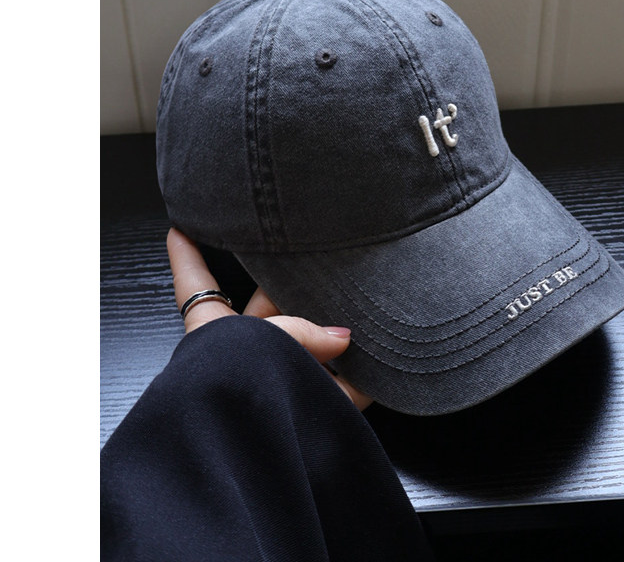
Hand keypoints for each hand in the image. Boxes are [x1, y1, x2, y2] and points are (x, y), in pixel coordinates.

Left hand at [167, 227, 372, 410]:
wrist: (248, 459)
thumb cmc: (231, 392)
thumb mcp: (263, 338)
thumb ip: (301, 330)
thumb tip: (342, 337)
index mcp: (214, 332)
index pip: (196, 283)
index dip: (188, 253)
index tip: (182, 227)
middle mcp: (245, 353)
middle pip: (268, 306)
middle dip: (288, 286)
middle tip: (311, 262)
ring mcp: (277, 380)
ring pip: (309, 343)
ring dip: (330, 335)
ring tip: (354, 309)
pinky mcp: (307, 408)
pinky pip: (342, 389)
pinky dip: (361, 380)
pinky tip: (380, 362)